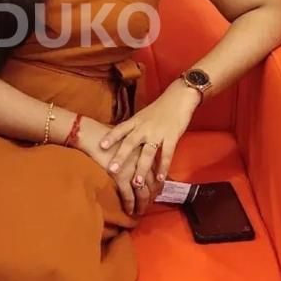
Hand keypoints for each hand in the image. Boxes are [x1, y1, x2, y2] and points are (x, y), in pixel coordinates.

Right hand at [74, 116, 162, 215]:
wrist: (91, 134)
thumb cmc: (104, 135)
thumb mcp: (124, 140)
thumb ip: (132, 150)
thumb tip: (134, 161)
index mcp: (143, 150)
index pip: (156, 171)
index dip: (158, 184)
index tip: (157, 192)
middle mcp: (141, 160)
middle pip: (152, 184)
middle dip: (152, 197)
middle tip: (149, 204)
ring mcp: (132, 169)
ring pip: (143, 192)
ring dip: (143, 204)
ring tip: (140, 211)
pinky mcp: (120, 176)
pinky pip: (128, 195)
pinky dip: (130, 205)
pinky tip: (130, 211)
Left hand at [97, 80, 200, 197]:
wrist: (179, 97)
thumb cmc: (160, 107)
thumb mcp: (143, 115)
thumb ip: (134, 127)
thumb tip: (122, 139)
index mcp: (136, 120)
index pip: (120, 129)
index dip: (111, 137)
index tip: (100, 146)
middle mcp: (144, 127)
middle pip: (130, 143)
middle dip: (121, 157)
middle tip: (112, 170)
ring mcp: (158, 132)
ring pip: (148, 153)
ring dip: (142, 169)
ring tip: (137, 183)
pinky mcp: (172, 136)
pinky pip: (166, 154)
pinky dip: (163, 166)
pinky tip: (160, 178)